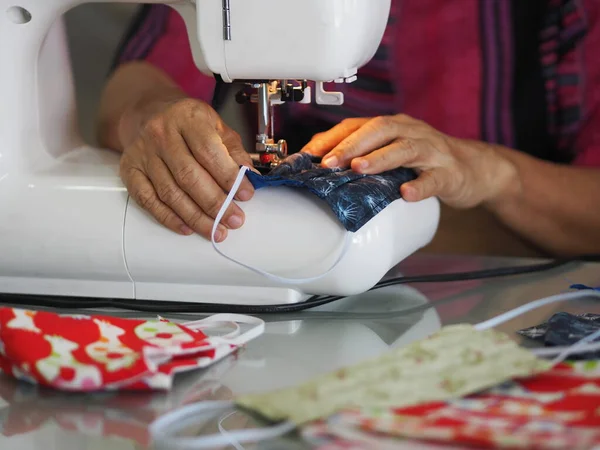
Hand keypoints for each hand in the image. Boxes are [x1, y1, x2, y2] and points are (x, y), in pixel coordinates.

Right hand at [119, 98, 255, 241]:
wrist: (150, 113)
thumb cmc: (189, 123)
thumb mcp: (217, 126)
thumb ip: (234, 151)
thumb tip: (249, 178)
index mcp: (188, 117)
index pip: (209, 152)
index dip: (229, 177)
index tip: (246, 195)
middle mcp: (161, 133)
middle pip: (189, 176)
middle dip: (215, 203)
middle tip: (233, 220)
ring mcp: (143, 153)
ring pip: (170, 193)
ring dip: (195, 217)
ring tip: (216, 230)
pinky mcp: (130, 169)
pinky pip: (148, 200)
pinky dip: (168, 218)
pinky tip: (187, 227)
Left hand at [301, 115, 518, 208]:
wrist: (475, 168)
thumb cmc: (425, 161)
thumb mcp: (393, 152)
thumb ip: (366, 155)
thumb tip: (323, 166)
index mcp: (393, 126)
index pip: (358, 125)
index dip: (332, 138)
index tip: (308, 154)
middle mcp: (411, 131)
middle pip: (379, 130)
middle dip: (351, 145)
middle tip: (328, 163)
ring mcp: (432, 151)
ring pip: (405, 148)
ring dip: (380, 158)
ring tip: (359, 168)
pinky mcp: (450, 173)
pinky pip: (434, 178)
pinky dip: (420, 185)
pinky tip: (406, 193)